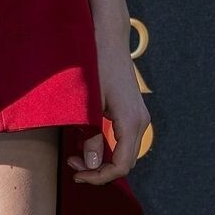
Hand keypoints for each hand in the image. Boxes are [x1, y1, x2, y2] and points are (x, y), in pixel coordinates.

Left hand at [69, 38, 147, 185]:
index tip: (77, 175)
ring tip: (77, 155)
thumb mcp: (88, 103)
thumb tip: (93, 164)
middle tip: (73, 164)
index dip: (99, 176)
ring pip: (125, 152)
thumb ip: (91, 135)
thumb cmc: (95, 66)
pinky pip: (124, 140)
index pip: (122, 165)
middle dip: (99, 169)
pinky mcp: (133, 112)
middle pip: (125, 162)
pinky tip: (88, 141)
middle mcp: (140, 122)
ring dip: (103, 159)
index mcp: (131, 121)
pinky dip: (108, 148)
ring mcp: (139, 117)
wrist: (107, 39)